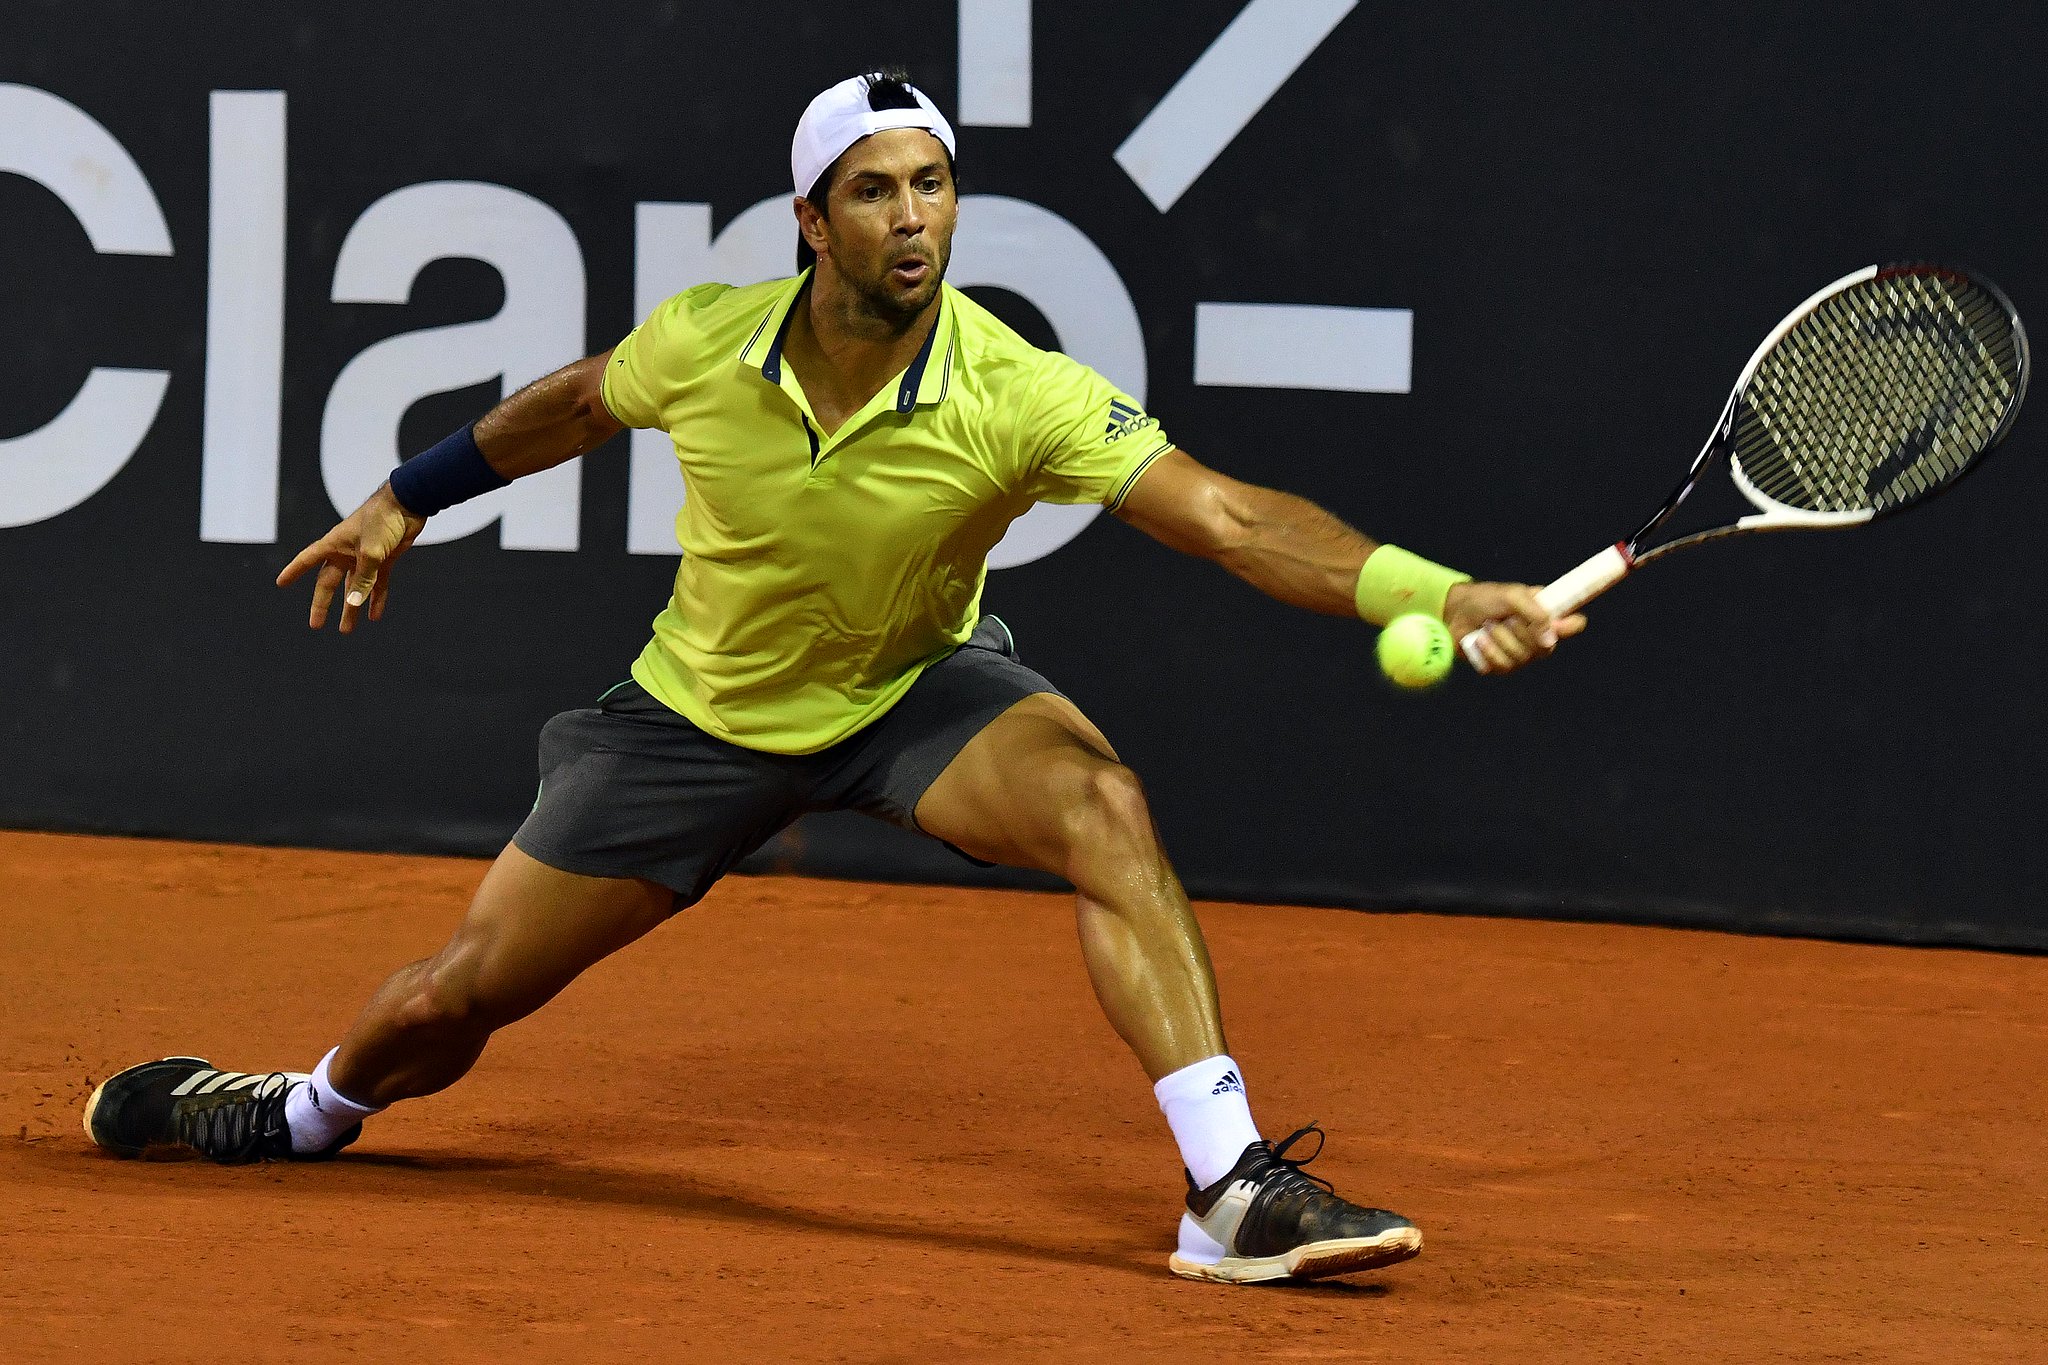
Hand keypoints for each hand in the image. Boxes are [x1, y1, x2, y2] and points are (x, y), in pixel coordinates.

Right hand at [276, 484, 425, 632]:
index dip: (294, 571)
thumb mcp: (371, 552)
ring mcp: (365, 557)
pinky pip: (377, 584)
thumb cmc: (383, 521)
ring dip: (351, 608)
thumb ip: (364, 578)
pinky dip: (376, 599)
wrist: (408, 505)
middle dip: (323, 604)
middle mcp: (346, 552)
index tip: (280, 583)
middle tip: (316, 625)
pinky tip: (373, 616)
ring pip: (354, 587)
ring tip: (346, 630)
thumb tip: (353, 603)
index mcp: (334, 544)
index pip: (307, 559)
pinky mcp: (384, 559)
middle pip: (330, 582)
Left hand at [1443, 581, 1585, 674]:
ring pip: (1522, 658)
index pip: (1573, 624)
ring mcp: (1521, 654)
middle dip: (1521, 631)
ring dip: (1501, 638)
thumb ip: (1535, 613)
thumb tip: (1550, 639)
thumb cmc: (1487, 599)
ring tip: (1489, 625)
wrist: (1456, 610)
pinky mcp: (1501, 666)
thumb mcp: (1513, 596)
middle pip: (1546, 648)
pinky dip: (1488, 650)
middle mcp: (1538, 637)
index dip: (1572, 625)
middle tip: (1507, 618)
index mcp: (1546, 616)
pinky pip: (1503, 666)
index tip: (1564, 623)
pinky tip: (1481, 639)